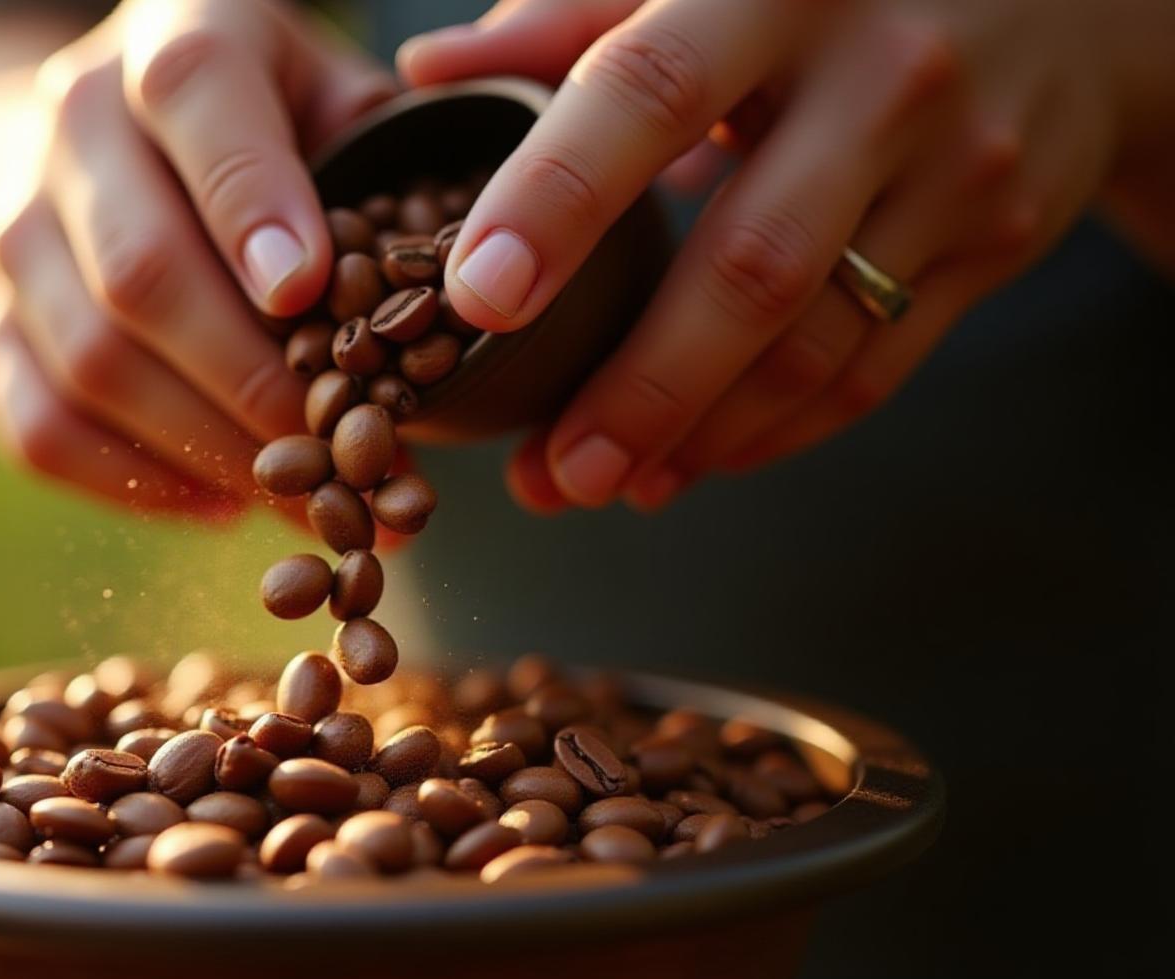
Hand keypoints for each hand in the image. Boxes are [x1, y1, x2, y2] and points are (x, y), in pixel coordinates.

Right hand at [0, 0, 392, 517]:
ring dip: (206, 446)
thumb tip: (460, 274)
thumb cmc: (277, 122)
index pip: (194, 98)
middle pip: (139, 265)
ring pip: (90, 360)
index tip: (310, 295)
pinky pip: (39, 425)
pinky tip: (220, 504)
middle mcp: (72, 121)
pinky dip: (133, 483)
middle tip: (342, 446)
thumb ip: (388, 152)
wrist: (117, 136)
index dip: (251, 201)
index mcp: (174, 30)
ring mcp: (14, 227)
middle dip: (249, 375)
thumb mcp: (338, 94)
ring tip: (303, 494)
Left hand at [401, 0, 1127, 510]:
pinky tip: (693, 461)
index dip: (556, 201)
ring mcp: (954, 164)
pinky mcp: (997, 237)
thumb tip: (428, 77)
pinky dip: (775, 430)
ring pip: (816, 340)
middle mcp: (879, 73)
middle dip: (638, 388)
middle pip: (749, 263)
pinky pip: (874, 366)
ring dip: (696, 436)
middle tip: (547, 474)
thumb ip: (571, 18)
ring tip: (595, 484)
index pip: (645, 94)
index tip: (478, 301)